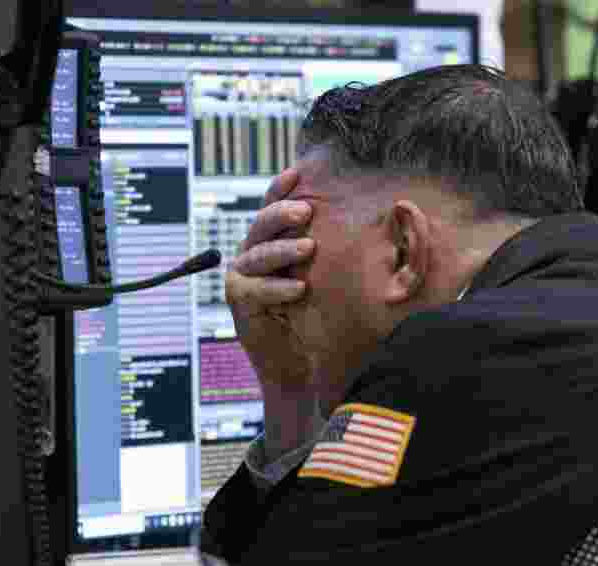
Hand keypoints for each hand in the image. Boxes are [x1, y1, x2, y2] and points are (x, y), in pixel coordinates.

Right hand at [225, 167, 316, 393]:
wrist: (300, 360)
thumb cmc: (314, 314)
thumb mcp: (321, 275)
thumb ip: (324, 248)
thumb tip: (359, 216)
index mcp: (272, 239)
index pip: (273, 207)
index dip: (281, 189)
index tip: (297, 173)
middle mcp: (253, 252)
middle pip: (262, 224)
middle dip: (282, 214)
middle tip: (305, 211)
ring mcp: (243, 275)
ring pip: (259, 254)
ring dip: (284, 251)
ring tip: (309, 249)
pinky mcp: (239, 300)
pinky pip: (256, 289)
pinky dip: (278, 288)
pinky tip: (298, 289)